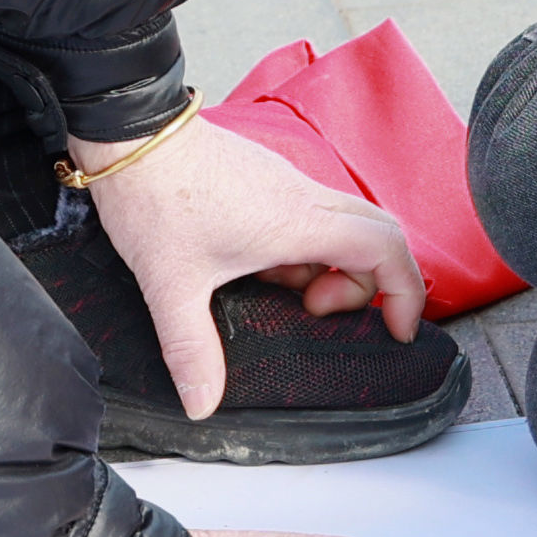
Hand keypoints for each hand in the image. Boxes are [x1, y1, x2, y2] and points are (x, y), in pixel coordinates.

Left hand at [84, 113, 424, 420]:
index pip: (387, 249)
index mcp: (297, 222)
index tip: (396, 329)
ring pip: (343, 226)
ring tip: (276, 292)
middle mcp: (303, 198)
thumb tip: (201, 403)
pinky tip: (254, 267)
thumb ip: (191, 349)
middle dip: (369, 286)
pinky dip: (303, 250)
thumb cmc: (153, 194)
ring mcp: (286, 185)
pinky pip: (310, 217)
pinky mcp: (266, 180)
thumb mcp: (170, 284)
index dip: (407, 293)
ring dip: (328, 269)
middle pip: (379, 237)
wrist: (129, 133)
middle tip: (321, 314)